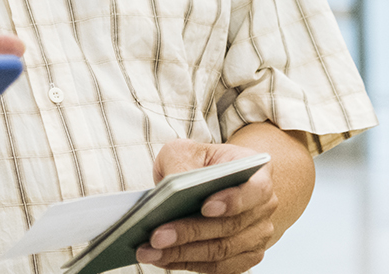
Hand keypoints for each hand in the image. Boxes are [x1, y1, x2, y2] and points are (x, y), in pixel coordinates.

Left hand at [135, 139, 275, 272]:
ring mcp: (257, 236)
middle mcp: (264, 208)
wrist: (213, 178)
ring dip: (182, 254)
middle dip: (190, 233)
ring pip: (222, 252)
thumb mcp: (186, 151)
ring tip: (149, 251)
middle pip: (230, 227)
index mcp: (258, 175)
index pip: (254, 190)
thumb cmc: (200, 162)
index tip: (205, 207)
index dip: (232, 201)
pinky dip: (187, 263)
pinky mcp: (244, 256)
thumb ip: (181, 163)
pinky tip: (161, 258)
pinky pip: (218, 267)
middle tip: (156, 236)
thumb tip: (172, 188)